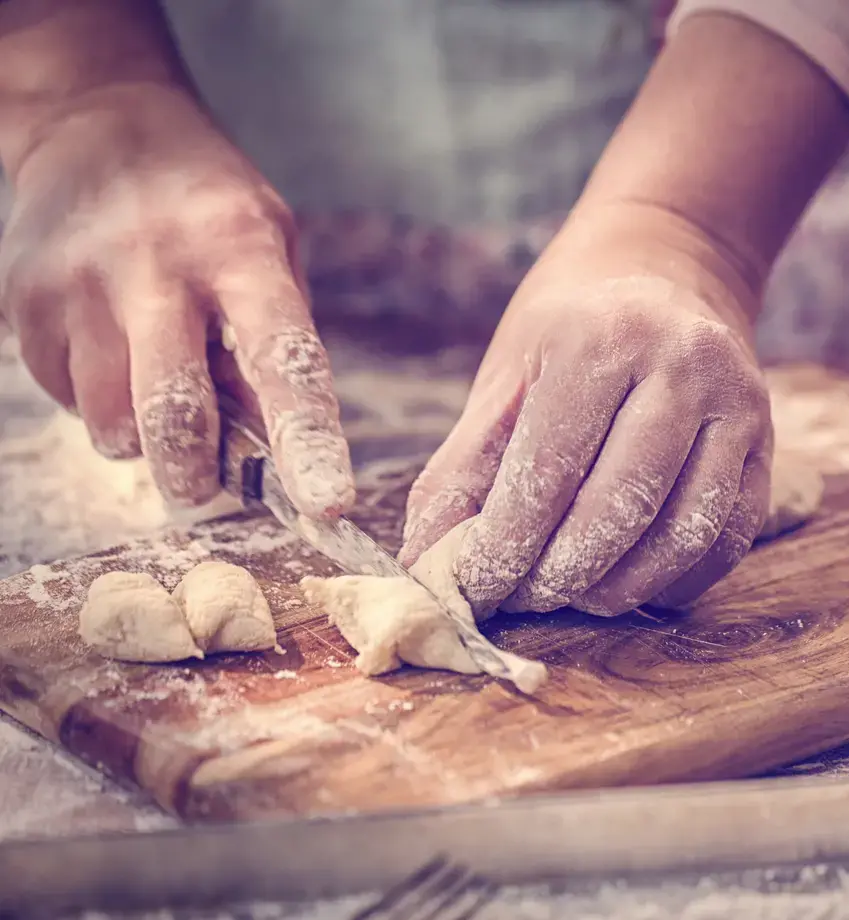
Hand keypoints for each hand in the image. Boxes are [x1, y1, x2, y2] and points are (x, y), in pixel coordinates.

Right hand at [0, 83, 352, 515]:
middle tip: (201, 483)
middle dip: (192, 473)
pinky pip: (68, 399)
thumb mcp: (271, 250)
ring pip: (112, 423)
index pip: (283, 361)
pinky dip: (99, 400)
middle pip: (173, 411)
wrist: (95, 127)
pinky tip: (112, 348)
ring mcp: (80, 284)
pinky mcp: (26, 302)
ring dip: (142, 433)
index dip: (307, 443)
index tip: (327, 509)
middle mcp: (157, 266)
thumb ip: (276, 343)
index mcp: (241, 250)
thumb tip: (273, 452)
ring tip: (154, 378)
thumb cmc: (209, 208)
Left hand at [400, 209, 772, 616]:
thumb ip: (465, 468)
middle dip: (561, 574)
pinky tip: (635, 586)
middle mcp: (681, 365)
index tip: (476, 588)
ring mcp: (737, 402)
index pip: (548, 472)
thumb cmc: (570, 324)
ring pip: (684, 532)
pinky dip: (678, 578)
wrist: (665, 265)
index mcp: (600, 338)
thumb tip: (428, 558)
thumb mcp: (506, 375)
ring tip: (574, 597)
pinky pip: (731, 534)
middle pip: (620, 507)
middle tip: (523, 598)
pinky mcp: (766, 439)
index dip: (506, 546)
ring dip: (622, 587)